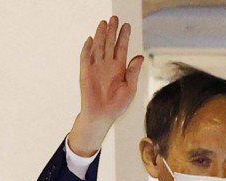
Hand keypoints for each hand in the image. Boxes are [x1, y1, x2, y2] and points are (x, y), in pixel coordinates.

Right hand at [67, 15, 144, 156]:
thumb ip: (133, 72)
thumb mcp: (130, 88)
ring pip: (98, 47)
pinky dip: (87, 48)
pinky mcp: (86, 73)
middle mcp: (107, 65)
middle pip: (109, 44)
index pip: (121, 48)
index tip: (126, 25)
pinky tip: (90, 39)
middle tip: (114, 18)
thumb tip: (139, 56)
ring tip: (103, 23)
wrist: (102, 116)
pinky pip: (85, 58)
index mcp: (119, 68)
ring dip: (100, 35)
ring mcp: (96, 67)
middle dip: (112, 31)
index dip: (124, 37)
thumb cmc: (117, 105)